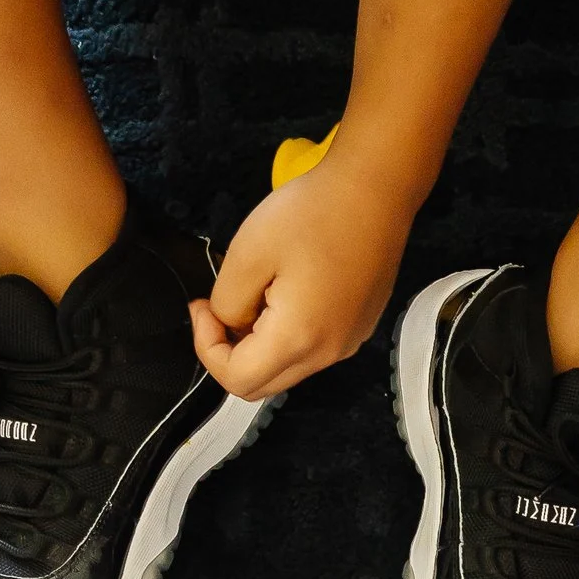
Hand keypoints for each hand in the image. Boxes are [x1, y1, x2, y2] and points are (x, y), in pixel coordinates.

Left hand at [189, 146, 416, 401]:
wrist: (376, 191)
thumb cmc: (311, 215)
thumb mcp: (248, 252)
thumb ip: (228, 302)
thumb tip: (231, 322)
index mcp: (298, 339)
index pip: (237, 380)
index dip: (206, 349)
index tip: (202, 306)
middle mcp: (326, 355)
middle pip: (262, 386)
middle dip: (228, 354)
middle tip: (218, 307)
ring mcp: (347, 344)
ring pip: (287, 369)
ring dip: (257, 346)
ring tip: (254, 294)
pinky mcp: (358, 328)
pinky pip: (311, 351)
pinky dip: (285, 336)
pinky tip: (286, 292)